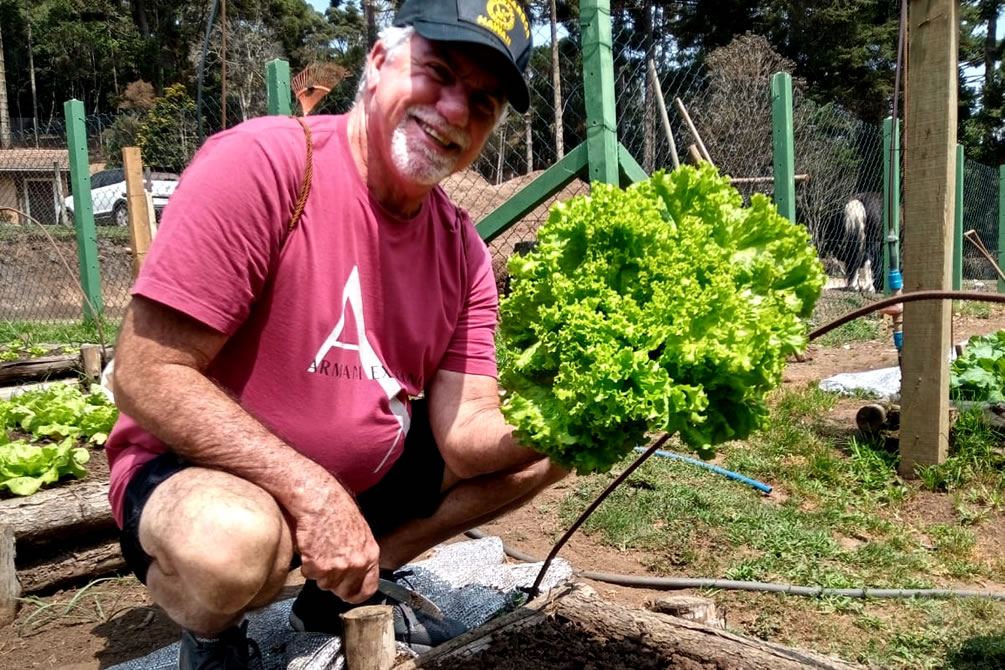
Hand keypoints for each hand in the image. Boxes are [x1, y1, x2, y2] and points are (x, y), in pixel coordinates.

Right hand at [288, 476, 379, 603]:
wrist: (319, 500)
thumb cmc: (338, 511)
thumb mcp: (361, 533)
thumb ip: (361, 555)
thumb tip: (357, 572)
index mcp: (370, 556)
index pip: (368, 590)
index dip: (356, 594)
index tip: (348, 593)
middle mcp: (356, 565)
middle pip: (344, 592)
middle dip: (335, 583)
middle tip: (327, 565)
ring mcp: (337, 568)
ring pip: (324, 584)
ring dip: (319, 572)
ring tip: (319, 549)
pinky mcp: (317, 566)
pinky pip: (309, 575)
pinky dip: (306, 564)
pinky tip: (310, 546)